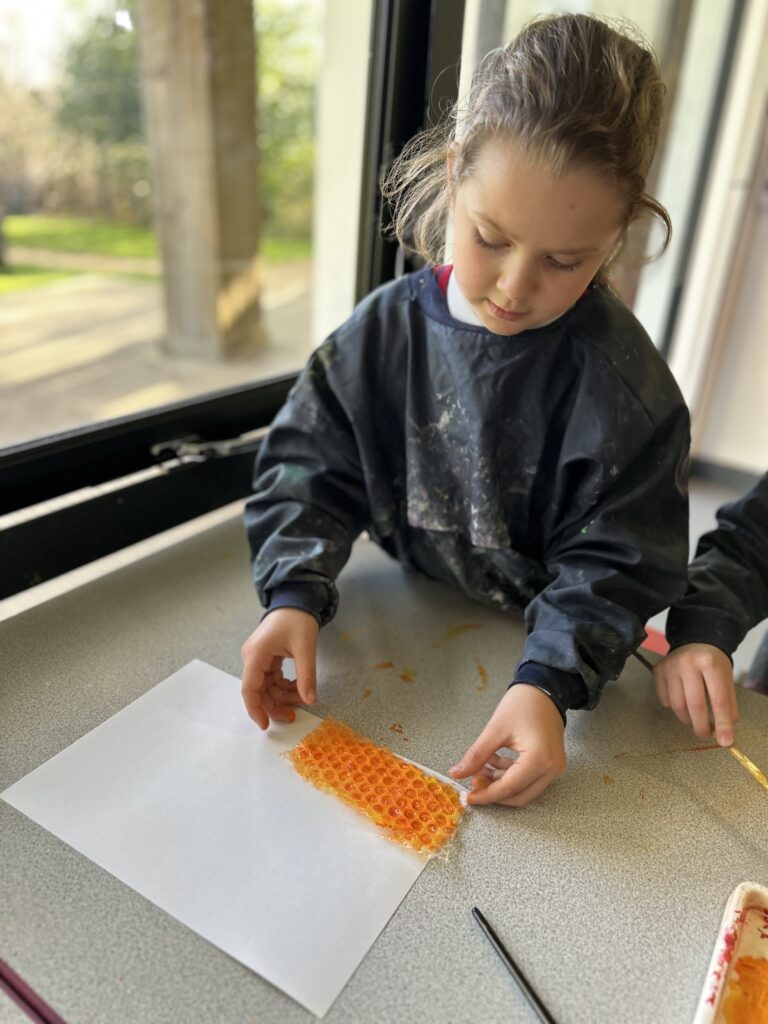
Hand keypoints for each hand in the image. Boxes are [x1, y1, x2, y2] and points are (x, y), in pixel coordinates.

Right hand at [240, 608, 318, 728]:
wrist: (295, 599)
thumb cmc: (298, 619)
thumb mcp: (306, 648)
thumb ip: (306, 676)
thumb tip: (310, 701)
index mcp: (256, 654)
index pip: (250, 688)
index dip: (256, 709)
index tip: (265, 726)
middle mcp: (252, 657)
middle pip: (258, 691)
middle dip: (274, 705)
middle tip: (293, 716)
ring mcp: (257, 657)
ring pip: (266, 687)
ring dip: (282, 696)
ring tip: (302, 698)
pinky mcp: (265, 658)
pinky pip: (271, 679)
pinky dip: (283, 686)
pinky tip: (297, 687)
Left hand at [449, 685, 565, 806]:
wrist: (544, 689)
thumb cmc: (522, 704)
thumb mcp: (495, 729)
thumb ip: (476, 755)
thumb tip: (456, 773)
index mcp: (539, 760)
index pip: (509, 788)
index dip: (486, 795)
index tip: (468, 797)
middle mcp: (551, 769)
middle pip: (519, 796)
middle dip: (494, 792)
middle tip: (473, 781)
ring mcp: (554, 768)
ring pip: (524, 790)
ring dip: (501, 783)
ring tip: (481, 767)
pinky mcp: (551, 764)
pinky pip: (529, 779)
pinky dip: (510, 775)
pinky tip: (494, 761)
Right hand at [653, 642, 737, 745]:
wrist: (694, 641)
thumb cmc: (712, 664)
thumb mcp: (727, 679)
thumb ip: (728, 706)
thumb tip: (725, 734)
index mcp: (710, 663)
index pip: (718, 700)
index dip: (722, 724)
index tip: (725, 742)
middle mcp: (688, 663)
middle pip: (694, 705)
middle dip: (701, 727)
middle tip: (706, 734)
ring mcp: (670, 666)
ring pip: (677, 705)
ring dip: (687, 719)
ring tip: (695, 718)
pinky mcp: (658, 671)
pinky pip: (664, 700)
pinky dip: (674, 707)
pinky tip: (682, 700)